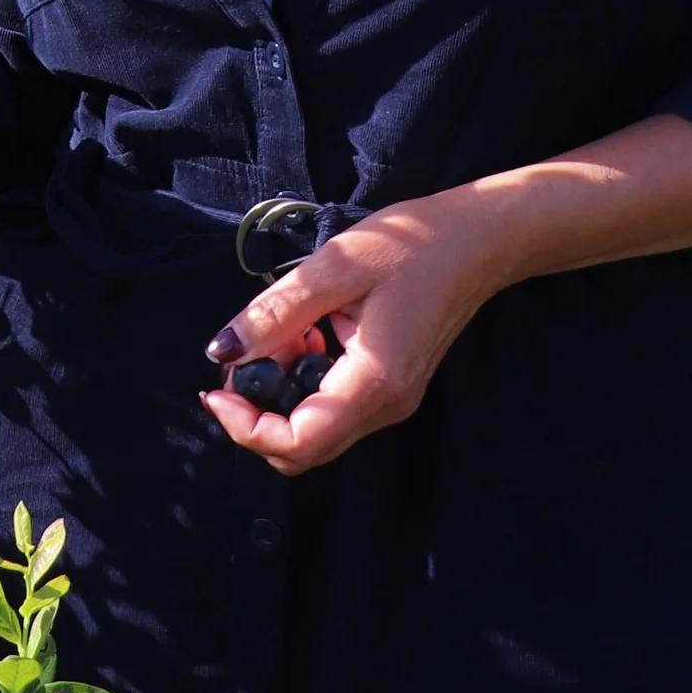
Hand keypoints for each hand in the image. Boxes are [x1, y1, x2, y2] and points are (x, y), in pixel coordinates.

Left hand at [198, 193, 515, 474]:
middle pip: (303, 450)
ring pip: (316, 431)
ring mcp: (392, 403)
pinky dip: (303, 383)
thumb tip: (222, 352)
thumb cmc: (410, 245)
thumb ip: (274, 314)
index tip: (215, 386)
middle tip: (245, 354)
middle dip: (257, 413)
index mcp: (374, 383)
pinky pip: (334, 408)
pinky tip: (305, 335)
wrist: (476, 242)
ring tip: (281, 333)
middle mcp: (386, 408)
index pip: (298, 444)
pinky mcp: (391, 390)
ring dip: (280, 394)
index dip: (245, 427)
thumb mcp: (332, 268)